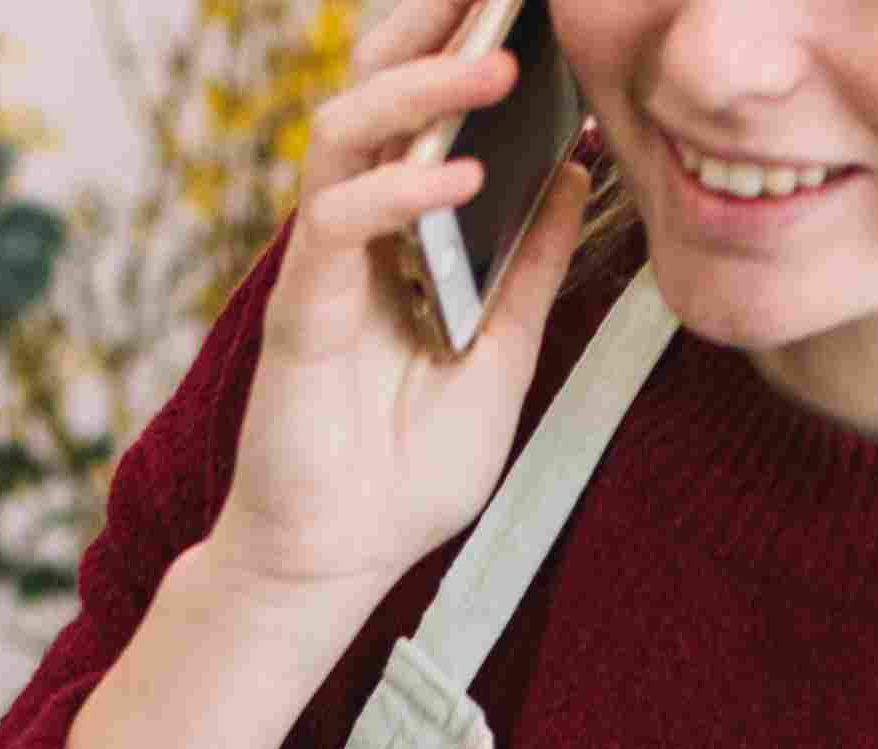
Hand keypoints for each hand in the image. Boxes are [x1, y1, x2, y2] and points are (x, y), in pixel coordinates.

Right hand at [203, 0, 594, 610]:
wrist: (338, 563)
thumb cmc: (404, 471)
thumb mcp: (503, 356)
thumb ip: (532, 266)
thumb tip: (576, 169)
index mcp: (397, 228)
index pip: (418, 103)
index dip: (456, 38)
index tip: (519, 2)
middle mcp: (353, 229)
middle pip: (370, 85)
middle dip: (427, 24)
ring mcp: (322, 265)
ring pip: (344, 131)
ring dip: (420, 89)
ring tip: (495, 64)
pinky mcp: (301, 314)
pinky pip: (337, 225)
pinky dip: (397, 192)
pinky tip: (458, 178)